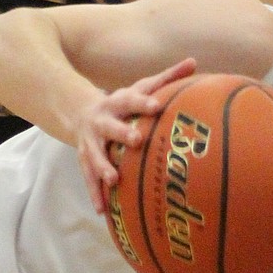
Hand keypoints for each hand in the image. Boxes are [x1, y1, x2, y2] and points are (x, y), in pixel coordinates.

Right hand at [77, 58, 196, 212]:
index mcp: (117, 102)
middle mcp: (101, 121)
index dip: (143, 103)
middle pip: (110, 127)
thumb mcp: (140, 88)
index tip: (156, 106)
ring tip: (114, 180)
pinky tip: (102, 210)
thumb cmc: (122, 103)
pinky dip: (94, 193)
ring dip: (103, 167)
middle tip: (136, 140)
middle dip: (121, 133)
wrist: (79, 112)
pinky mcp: (84, 159)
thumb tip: (193, 61)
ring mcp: (90, 142)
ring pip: (95, 155)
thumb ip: (166, 78)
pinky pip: (88, 178)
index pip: (131, 99)